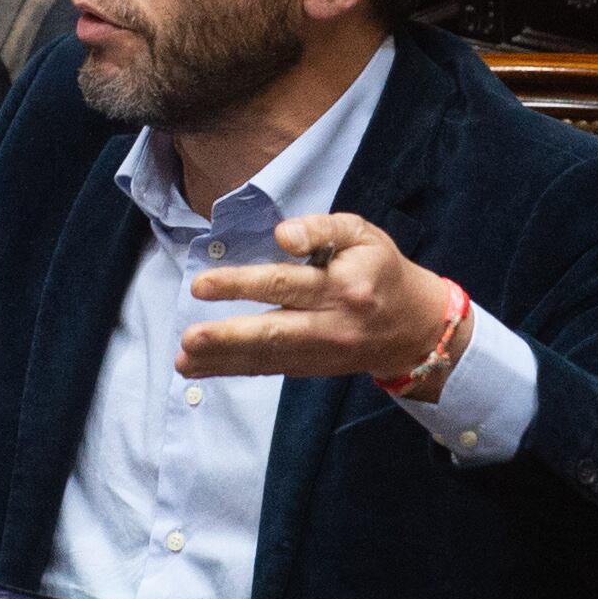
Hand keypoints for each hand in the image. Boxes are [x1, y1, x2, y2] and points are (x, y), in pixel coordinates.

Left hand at [178, 213, 471, 399]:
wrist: (414, 327)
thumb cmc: (380, 269)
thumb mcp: (362, 234)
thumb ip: (321, 228)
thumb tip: (282, 234)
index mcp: (342, 287)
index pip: (284, 285)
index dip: (241, 285)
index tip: (201, 286)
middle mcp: (331, 325)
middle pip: (273, 333)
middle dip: (226, 338)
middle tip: (188, 338)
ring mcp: (321, 353)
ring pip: (267, 358)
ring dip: (222, 361)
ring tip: (183, 360)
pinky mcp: (313, 368)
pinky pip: (269, 369)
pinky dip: (234, 370)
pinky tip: (202, 368)